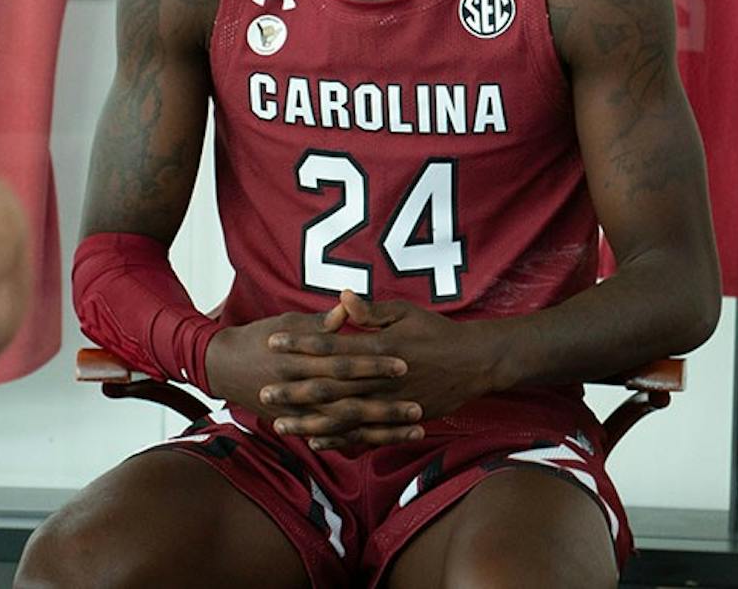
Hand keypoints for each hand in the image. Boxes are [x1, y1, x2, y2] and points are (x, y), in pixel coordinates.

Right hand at [204, 306, 418, 445]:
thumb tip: (348, 305)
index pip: (343, 361)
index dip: (373, 363)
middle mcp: (300, 388)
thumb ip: (321, 322)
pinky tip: (383, 444)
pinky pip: (330, 437)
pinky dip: (356, 442)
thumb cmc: (259, 338)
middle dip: (384, 404)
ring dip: (380, 429)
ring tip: (414, 430)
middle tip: (418, 406)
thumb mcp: (288, 323)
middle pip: (348, 398)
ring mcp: (297, 411)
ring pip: (344, 425)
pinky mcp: (296, 424)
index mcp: (301, 358)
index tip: (404, 363)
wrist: (222, 365)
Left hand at [264, 290, 503, 447]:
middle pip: (329, 386)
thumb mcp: (405, 312)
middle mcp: (379, 378)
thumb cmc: (436, 332)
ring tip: (280, 425)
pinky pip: (364, 435)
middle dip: (293, 390)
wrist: (474, 362)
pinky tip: (315, 441)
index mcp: (377, 347)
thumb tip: (342, 296)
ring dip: (309, 422)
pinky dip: (339, 439)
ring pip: (341, 417)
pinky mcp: (398, 420)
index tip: (272, 342)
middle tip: (263, 393)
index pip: (329, 345)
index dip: (299, 343)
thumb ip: (370, 310)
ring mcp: (388, 403)